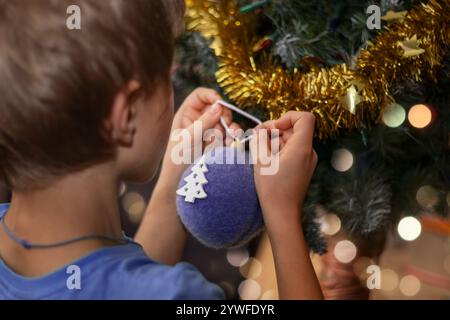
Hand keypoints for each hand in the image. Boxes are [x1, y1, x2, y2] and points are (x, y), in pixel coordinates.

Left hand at [158, 88, 239, 191]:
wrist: (181, 184)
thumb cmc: (177, 160)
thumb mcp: (189, 138)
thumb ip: (204, 122)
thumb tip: (219, 106)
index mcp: (186, 115)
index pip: (200, 95)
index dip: (211, 96)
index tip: (220, 103)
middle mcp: (199, 120)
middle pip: (217, 107)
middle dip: (224, 115)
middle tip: (226, 125)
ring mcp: (210, 131)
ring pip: (226, 121)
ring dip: (231, 128)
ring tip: (231, 136)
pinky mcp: (219, 143)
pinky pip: (230, 135)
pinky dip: (233, 138)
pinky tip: (231, 145)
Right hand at [251, 111, 317, 232]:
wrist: (282, 214)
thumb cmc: (272, 188)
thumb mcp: (261, 160)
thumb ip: (260, 138)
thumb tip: (261, 128)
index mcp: (302, 147)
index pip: (304, 117)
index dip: (287, 117)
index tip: (272, 129)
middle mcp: (309, 152)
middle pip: (294, 129)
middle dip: (274, 131)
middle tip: (257, 140)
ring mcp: (307, 160)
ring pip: (290, 140)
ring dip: (274, 142)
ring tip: (260, 156)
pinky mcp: (302, 167)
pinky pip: (291, 151)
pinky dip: (278, 152)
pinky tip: (267, 163)